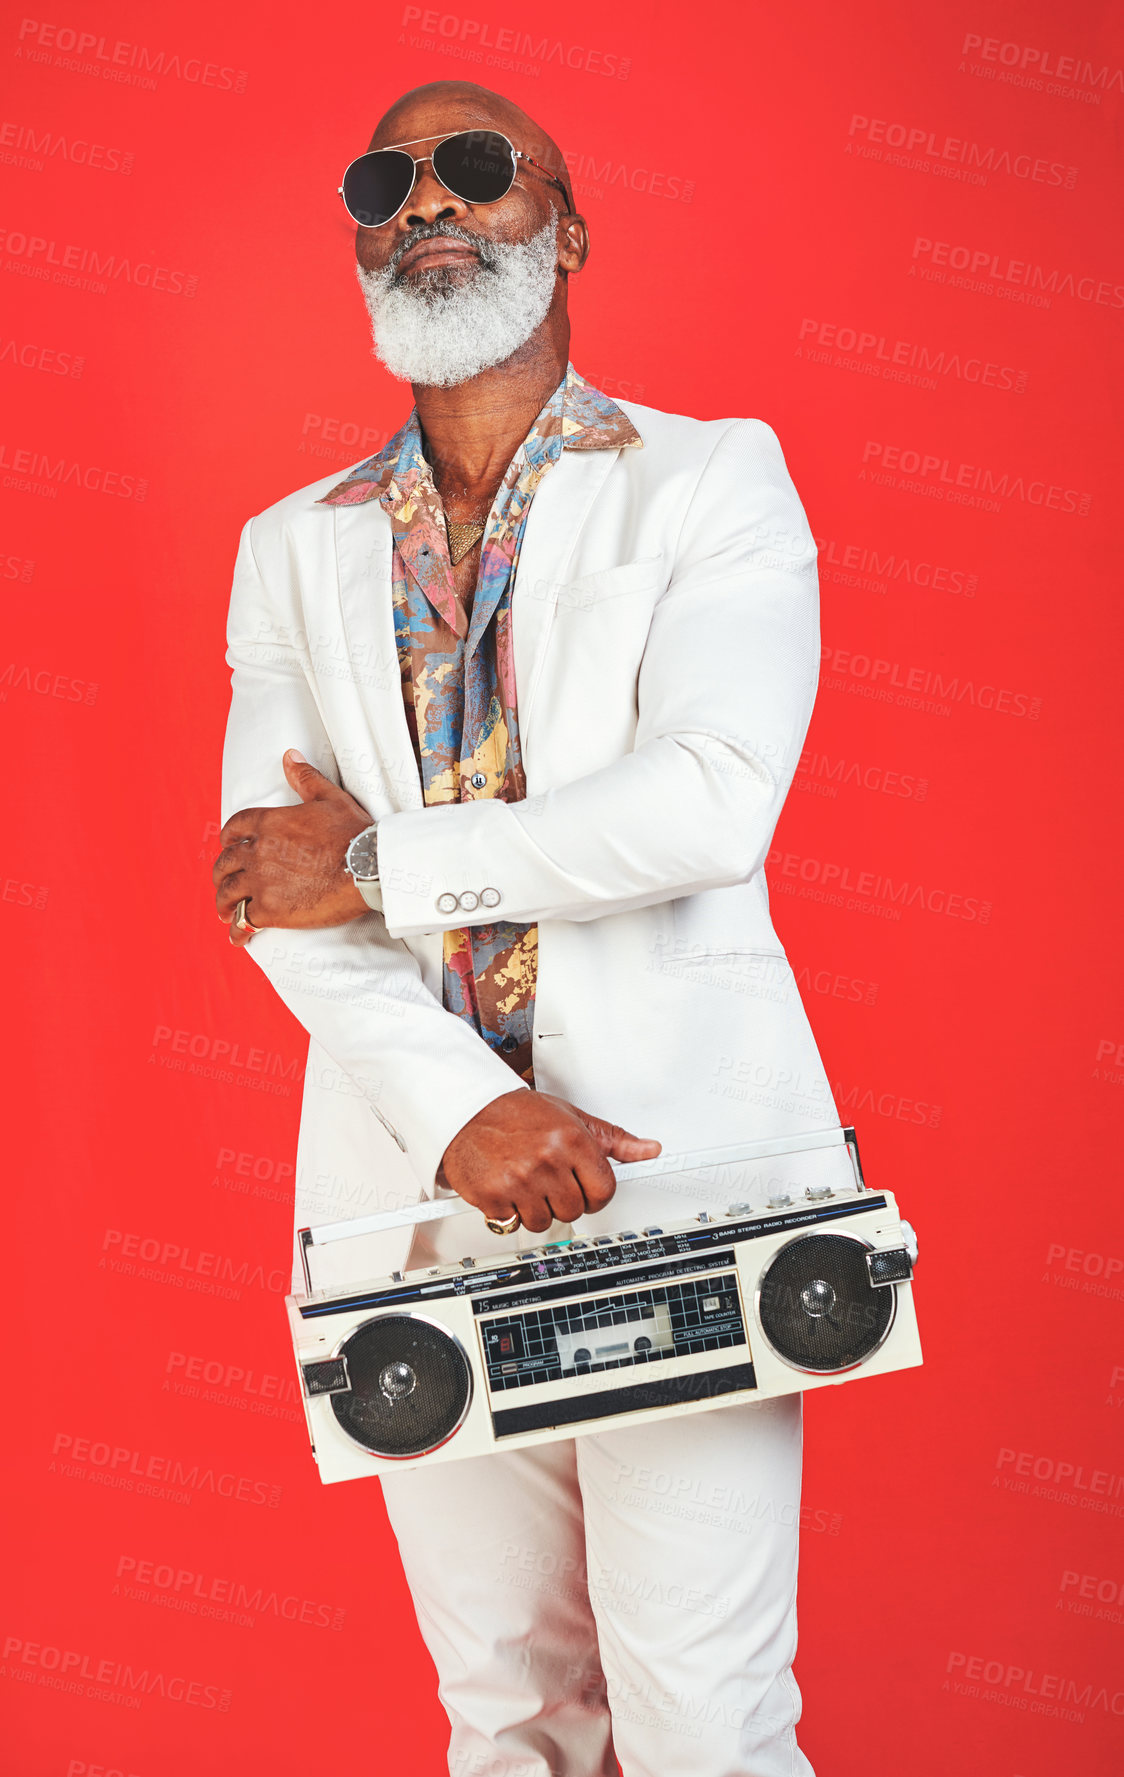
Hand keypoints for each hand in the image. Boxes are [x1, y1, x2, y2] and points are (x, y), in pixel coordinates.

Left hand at [214, 750, 371, 944]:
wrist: (367, 868)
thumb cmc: (353, 832)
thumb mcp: (329, 798)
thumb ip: (305, 778)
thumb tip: (290, 755)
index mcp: (268, 823)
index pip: (234, 828)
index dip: (227, 837)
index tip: (227, 845)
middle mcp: (257, 851)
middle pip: (225, 863)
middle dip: (222, 874)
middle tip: (224, 883)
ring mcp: (260, 882)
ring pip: (228, 893)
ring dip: (224, 903)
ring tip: (226, 912)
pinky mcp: (270, 910)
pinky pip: (243, 921)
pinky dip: (238, 930)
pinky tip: (239, 937)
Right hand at [436, 1090, 661, 1234]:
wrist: (467, 1109)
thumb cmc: (516, 1113)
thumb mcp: (571, 1117)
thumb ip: (612, 1139)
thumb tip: (648, 1149)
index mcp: (571, 1140)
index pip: (604, 1190)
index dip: (597, 1192)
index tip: (588, 1186)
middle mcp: (546, 1161)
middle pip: (575, 1209)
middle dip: (565, 1198)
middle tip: (550, 1178)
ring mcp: (519, 1181)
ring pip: (545, 1221)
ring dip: (537, 1207)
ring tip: (527, 1181)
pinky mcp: (494, 1197)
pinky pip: (513, 1222)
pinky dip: (510, 1211)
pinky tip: (507, 1186)